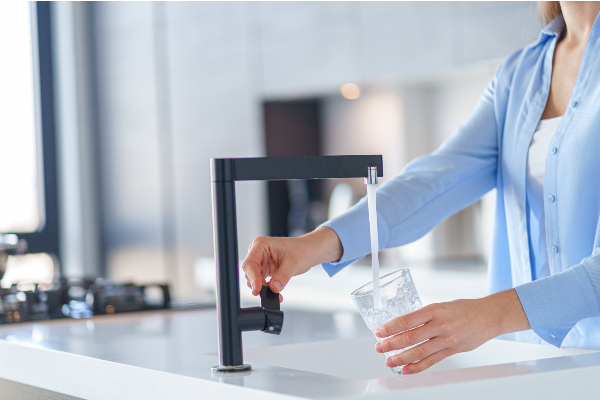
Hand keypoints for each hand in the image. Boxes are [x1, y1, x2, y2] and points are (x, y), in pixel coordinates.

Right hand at [241, 227, 342, 297]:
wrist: (310, 251)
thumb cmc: (302, 250)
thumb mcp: (293, 263)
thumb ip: (282, 276)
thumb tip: (273, 288)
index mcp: (261, 244)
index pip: (250, 263)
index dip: (253, 278)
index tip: (257, 290)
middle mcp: (258, 252)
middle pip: (250, 272)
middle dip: (258, 284)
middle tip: (269, 294)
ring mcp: (261, 261)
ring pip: (254, 279)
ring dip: (263, 288)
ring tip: (276, 294)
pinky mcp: (265, 269)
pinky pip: (261, 281)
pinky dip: (266, 288)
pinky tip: (275, 292)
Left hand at [374, 289, 529, 373]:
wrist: (489, 315)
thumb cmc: (464, 308)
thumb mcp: (441, 306)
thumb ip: (424, 316)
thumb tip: (403, 326)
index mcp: (435, 309)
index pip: (408, 319)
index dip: (391, 327)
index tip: (379, 331)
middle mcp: (441, 324)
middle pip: (411, 336)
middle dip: (392, 343)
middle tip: (379, 347)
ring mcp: (448, 338)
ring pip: (420, 351)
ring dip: (402, 358)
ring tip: (389, 361)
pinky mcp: (453, 349)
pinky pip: (433, 360)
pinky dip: (418, 366)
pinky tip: (407, 369)